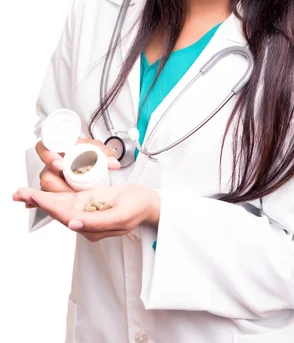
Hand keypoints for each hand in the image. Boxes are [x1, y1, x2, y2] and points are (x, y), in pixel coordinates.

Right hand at [12, 137, 120, 208]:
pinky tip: (57, 207)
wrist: (87, 159)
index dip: (49, 157)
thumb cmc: (87, 151)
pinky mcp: (54, 192)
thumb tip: (113, 164)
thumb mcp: (97, 149)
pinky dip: (50, 204)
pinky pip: (49, 199)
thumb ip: (106, 154)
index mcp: (59, 148)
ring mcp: (52, 179)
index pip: (45, 148)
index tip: (60, 164)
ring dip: (59, 197)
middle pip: (46, 176)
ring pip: (48, 191)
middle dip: (57, 185)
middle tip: (69, 190)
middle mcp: (51, 165)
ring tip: (72, 201)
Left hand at [13, 184, 160, 241]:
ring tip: (22, 193)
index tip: (34, 196)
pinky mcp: (88, 201)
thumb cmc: (138, 208)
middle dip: (38, 201)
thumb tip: (72, 224)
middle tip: (19, 193)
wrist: (148, 202)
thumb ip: (97, 222)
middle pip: (57, 210)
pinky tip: (41, 192)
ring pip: (59, 204)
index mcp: (92, 227)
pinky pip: (67, 198)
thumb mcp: (121, 215)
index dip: (48, 205)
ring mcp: (86, 211)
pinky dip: (52, 194)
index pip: (65, 215)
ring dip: (41, 198)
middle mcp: (85, 220)